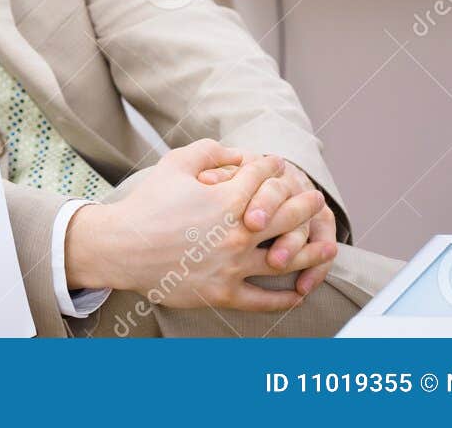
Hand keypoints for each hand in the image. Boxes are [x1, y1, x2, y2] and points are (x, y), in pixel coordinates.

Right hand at [64, 139, 324, 313]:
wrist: (122, 247)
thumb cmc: (147, 205)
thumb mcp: (174, 165)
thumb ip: (209, 152)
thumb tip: (236, 152)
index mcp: (228, 200)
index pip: (262, 178)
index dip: (270, 165)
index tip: (276, 163)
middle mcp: (238, 234)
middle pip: (287, 217)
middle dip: (305, 204)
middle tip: (316, 199)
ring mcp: (234, 266)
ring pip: (287, 260)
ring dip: (312, 252)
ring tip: (329, 247)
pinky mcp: (224, 293)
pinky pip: (264, 299)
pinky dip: (285, 298)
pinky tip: (298, 292)